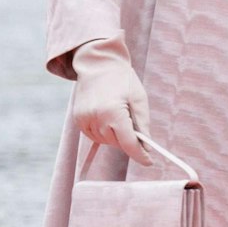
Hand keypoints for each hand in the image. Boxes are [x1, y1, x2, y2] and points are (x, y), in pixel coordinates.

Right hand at [70, 39, 152, 164]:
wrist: (98, 64)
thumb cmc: (123, 80)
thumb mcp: (139, 99)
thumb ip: (143, 124)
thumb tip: (146, 146)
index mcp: (114, 112)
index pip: (128, 143)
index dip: (140, 155)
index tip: (149, 162)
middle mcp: (96, 118)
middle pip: (117, 143)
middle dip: (129, 141)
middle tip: (138, 133)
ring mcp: (84, 119)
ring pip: (105, 141)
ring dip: (116, 137)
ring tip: (121, 118)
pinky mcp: (78, 119)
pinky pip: (94, 136)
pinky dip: (104, 133)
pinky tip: (109, 120)